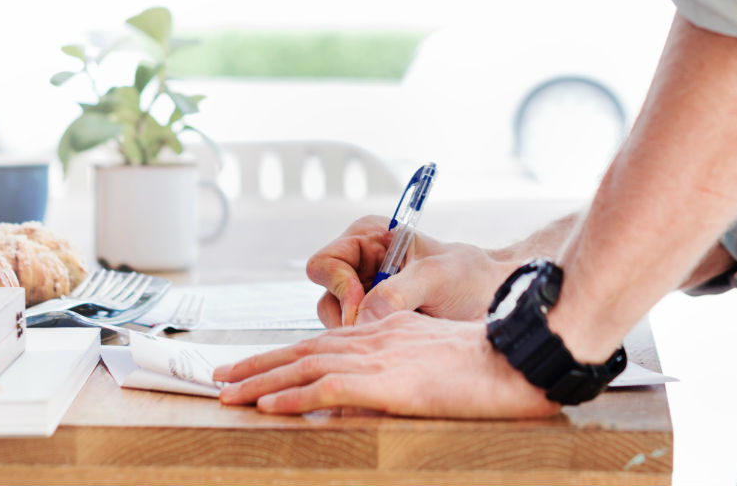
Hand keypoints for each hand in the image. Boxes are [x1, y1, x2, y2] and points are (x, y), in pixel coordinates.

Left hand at [213, 311, 558, 417]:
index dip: (281, 354)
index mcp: (384, 330)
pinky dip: (292, 397)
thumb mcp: (434, 357)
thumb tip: (369, 389)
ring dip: (260, 382)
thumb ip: (399, 366)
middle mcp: (372, 338)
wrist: (517, 359)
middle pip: (301, 350)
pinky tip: (267, 406)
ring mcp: (376, 358)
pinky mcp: (385, 381)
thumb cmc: (488, 362)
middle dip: (256, 364)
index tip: (252, 366)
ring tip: (227, 394)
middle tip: (220, 377)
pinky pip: (326, 388)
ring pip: (303, 367)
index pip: (320, 342)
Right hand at [305, 216, 516, 326]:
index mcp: (368, 238)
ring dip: (361, 333)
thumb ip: (397, 292)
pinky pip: (354, 339)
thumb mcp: (436, 277)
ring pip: (336, 322)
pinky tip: (397, 344)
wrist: (497, 300)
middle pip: (326, 296)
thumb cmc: (471, 277)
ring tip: (399, 334)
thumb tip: (362, 318)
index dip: (339, 286)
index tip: (364, 307)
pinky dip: (369, 345)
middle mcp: (359, 266)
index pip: (325, 262)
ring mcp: (364, 297)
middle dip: (349, 316)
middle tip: (381, 329)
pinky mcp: (373, 323)